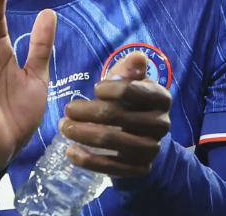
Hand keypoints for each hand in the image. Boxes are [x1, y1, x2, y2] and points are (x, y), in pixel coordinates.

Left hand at [60, 53, 171, 177]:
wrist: (140, 136)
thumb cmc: (130, 102)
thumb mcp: (129, 83)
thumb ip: (128, 69)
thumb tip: (138, 57)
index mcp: (161, 98)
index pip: (130, 90)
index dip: (108, 88)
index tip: (94, 89)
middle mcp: (162, 124)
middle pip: (116, 115)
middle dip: (85, 111)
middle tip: (67, 110)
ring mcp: (151, 149)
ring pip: (110, 139)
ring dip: (81, 133)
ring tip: (64, 127)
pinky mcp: (140, 169)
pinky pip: (109, 166)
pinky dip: (86, 159)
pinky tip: (70, 151)